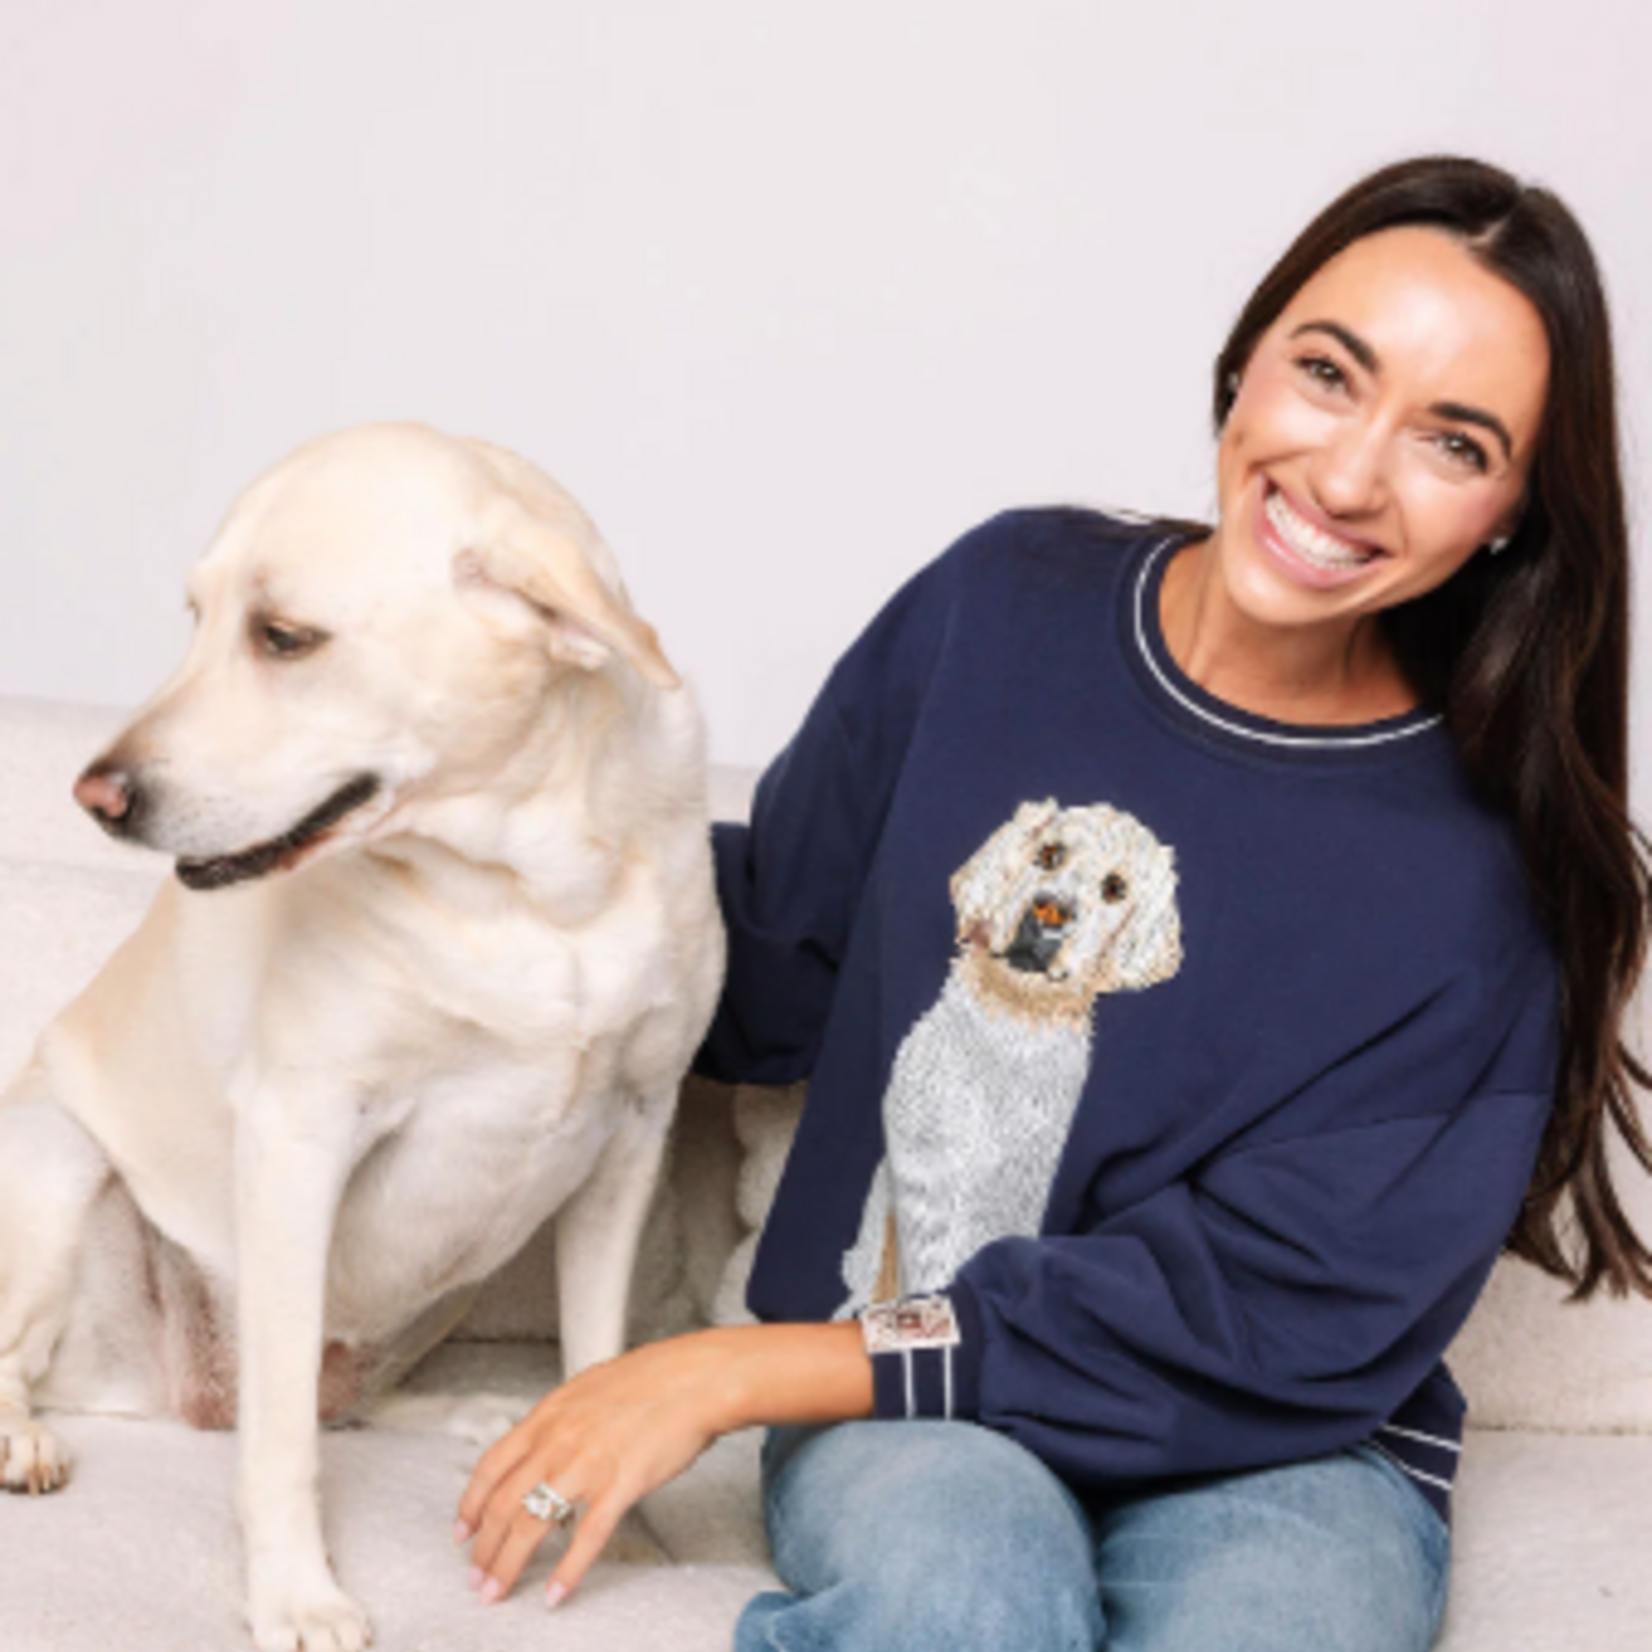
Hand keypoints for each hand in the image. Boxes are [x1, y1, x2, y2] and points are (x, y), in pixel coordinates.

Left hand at [453, 1321, 870, 1608]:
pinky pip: (585, 1538)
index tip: (462, 1531)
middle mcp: (559, 1439)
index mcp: (549, 1414)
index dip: (471, 1504)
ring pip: (532, 1523)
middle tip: (476, 1576)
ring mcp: (587, 1463)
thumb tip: (545, 1445)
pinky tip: (555, 1594)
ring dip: (509, 1564)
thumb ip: (561, 1419)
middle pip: (504, 1502)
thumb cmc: (652, 1379)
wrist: (697, 1378)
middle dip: (483, 1547)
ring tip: (498, 1591)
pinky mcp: (620, 1485)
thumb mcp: (590, 1387)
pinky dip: (567, 1572)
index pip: (493, 1465)